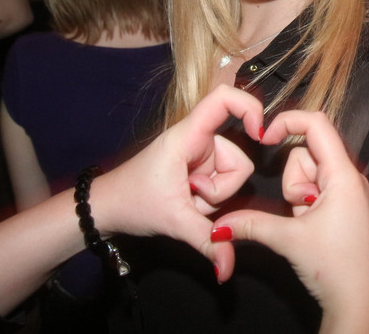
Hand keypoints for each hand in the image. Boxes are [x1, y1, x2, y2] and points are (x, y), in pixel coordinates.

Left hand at [89, 84, 263, 280]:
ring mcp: (201, 154)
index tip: (260, 134)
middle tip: (189, 195)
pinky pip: (222, 184)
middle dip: (221, 188)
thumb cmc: (132, 200)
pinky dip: (210, 199)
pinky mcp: (200, 167)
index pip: (224, 99)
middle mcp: (198, 139)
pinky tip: (188, 201)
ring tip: (185, 199)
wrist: (108, 208)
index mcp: (188, 135)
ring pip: (233, 176)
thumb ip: (208, 242)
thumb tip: (228, 269)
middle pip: (239, 157)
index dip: (251, 107)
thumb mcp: (174, 222)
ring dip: (213, 196)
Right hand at [213, 111, 368, 331]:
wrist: (362, 302)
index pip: (317, 123)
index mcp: (343, 174)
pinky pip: (314, 192)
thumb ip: (251, 224)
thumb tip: (218, 225)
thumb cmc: (338, 267)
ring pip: (306, 174)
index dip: (287, 120)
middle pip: (305, 152)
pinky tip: (311, 230)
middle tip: (300, 211)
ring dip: (297, 196)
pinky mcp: (343, 207)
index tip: (264, 135)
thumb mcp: (289, 239)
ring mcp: (347, 192)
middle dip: (291, 179)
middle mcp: (348, 177)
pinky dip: (304, 206)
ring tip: (308, 224)